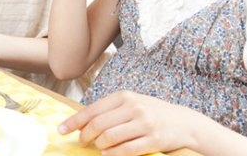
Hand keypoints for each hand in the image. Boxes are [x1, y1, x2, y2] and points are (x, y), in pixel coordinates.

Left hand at [58, 91, 198, 154]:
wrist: (184, 122)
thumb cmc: (151, 113)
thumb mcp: (131, 104)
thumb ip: (109, 111)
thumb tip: (81, 122)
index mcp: (124, 96)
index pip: (92, 110)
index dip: (74, 122)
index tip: (61, 130)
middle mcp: (134, 107)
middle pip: (98, 124)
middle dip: (85, 135)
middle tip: (81, 142)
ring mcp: (144, 123)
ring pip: (110, 137)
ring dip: (98, 145)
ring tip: (96, 147)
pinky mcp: (154, 139)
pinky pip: (127, 149)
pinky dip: (113, 153)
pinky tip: (106, 154)